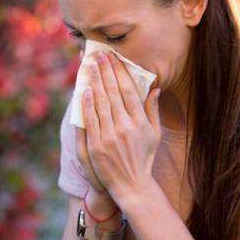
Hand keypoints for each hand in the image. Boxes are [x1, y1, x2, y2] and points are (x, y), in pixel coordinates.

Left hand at [82, 50, 161, 202]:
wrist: (131, 184)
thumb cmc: (144, 157)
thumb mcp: (154, 134)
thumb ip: (153, 110)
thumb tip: (155, 88)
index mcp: (140, 122)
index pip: (128, 90)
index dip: (120, 72)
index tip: (114, 58)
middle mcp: (125, 126)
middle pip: (112, 92)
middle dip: (105, 71)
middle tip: (99, 55)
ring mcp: (110, 136)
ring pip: (100, 103)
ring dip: (95, 82)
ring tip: (91, 66)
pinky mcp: (97, 146)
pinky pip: (91, 120)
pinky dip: (86, 104)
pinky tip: (84, 90)